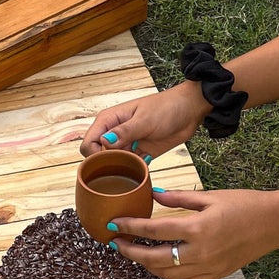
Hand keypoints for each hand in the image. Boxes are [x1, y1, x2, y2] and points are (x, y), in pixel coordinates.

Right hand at [80, 82, 211, 158]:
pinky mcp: (139, 153)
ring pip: (112, 163)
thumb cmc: (167, 107)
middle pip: (97, 156)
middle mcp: (114, 132)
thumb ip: (124, 132)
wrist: (189, 111)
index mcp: (109, 120)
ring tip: (135, 166)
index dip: (95, 155)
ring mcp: (126, 144)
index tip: (111, 160)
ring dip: (120, 169)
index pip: (89, 143)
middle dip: (107, 165)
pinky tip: (141, 169)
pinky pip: (128, 167)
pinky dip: (132, 171)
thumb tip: (104, 142)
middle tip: (125, 165)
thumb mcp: (145, 119)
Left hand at [109, 189, 278, 278]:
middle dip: (130, 252)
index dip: (129, 228)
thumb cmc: (244, 205)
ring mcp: (208, 268)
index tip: (114, 226)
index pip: (153, 231)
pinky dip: (168, 274)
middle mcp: (200, 252)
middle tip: (117, 244)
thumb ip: (179, 199)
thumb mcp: (210, 197)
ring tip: (137, 253)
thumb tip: (153, 196)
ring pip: (166, 274)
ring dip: (147, 265)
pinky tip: (161, 264)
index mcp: (198, 228)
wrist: (274, 223)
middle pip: (154, 259)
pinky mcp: (214, 276)